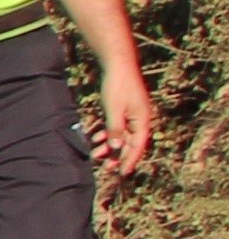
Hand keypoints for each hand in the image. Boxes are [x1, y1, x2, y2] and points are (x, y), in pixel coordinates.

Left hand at [96, 56, 156, 176]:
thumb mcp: (114, 110)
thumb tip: (116, 148)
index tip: (122, 173)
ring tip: (96, 155)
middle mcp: (140, 118)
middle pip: (130, 142)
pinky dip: (107, 133)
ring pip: (121, 135)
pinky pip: (117, 126)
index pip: (137, 145)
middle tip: (106, 168)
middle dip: (117, 155)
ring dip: (110, 146)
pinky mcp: (123, 109)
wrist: (117, 64)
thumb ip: (115, 129)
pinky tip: (96, 138)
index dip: (129, 160)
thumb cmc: (117, 86)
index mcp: (142, 120)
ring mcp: (132, 114)